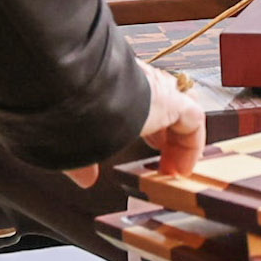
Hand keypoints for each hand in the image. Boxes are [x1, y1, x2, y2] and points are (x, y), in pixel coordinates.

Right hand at [64, 65, 205, 187]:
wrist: (72, 87)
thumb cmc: (67, 106)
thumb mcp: (74, 136)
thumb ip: (83, 160)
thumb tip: (85, 179)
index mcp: (119, 83)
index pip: (145, 100)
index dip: (152, 126)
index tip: (151, 145)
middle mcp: (141, 81)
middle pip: (168, 105)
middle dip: (167, 134)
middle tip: (163, 157)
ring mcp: (158, 88)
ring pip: (183, 112)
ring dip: (180, 141)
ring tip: (173, 166)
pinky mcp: (171, 101)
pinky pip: (192, 121)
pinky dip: (190, 145)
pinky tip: (181, 167)